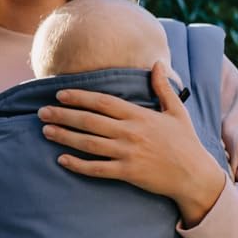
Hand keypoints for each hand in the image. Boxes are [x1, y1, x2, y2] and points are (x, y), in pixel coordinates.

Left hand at [41, 61, 227, 224]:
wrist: (195, 175)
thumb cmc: (185, 142)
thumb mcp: (177, 111)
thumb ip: (163, 88)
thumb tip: (157, 63)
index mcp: (139, 115)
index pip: (103, 102)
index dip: (79, 96)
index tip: (60, 93)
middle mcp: (130, 132)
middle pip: (89, 121)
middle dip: (63, 115)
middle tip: (41, 112)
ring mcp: (128, 153)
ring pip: (89, 143)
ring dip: (64, 136)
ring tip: (45, 131)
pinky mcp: (128, 173)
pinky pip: (97, 168)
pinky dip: (78, 164)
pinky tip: (62, 159)